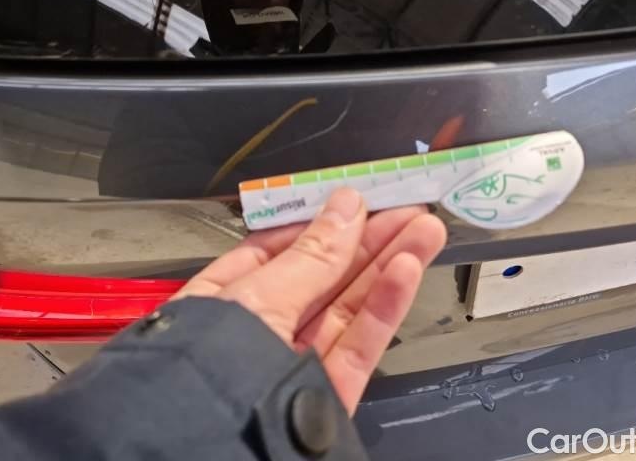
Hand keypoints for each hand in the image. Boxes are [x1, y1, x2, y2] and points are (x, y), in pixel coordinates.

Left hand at [173, 188, 446, 413]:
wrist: (210, 454)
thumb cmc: (210, 369)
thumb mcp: (257, 298)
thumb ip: (311, 257)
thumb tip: (347, 207)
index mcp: (226, 300)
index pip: (278, 251)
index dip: (323, 224)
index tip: (361, 200)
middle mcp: (263, 330)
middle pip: (324, 276)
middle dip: (369, 240)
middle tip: (410, 209)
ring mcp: (298, 361)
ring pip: (350, 306)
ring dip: (389, 265)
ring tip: (426, 229)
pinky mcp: (329, 393)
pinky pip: (360, 343)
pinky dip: (385, 307)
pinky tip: (407, 270)